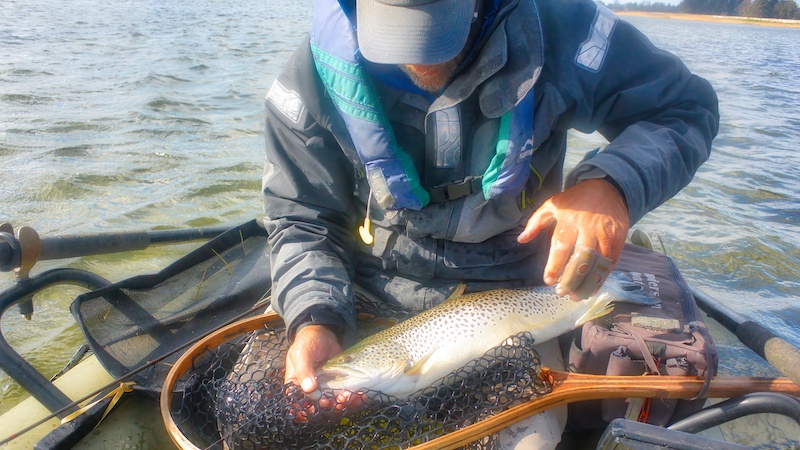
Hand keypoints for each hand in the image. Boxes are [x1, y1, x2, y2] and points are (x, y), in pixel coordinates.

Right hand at [284, 324, 364, 416]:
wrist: (322, 332)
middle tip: (340, 400)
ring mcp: (324, 387)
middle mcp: (309, 389)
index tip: (320, 408)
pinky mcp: (337, 383)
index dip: (308, 410)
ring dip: (342, 403)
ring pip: (332, 402)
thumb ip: (304, 370)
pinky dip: (351, 397)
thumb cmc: (307, 342)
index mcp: (296, 385)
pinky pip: (342, 394)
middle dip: (330, 406)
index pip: (299, 403)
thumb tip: (310, 388)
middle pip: (318, 405)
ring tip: (351, 397)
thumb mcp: (302, 354)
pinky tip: (359, 395)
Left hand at [517, 178, 629, 299]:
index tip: (548, 280)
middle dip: (571, 279)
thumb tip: (521, 240)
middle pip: (581, 259)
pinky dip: (601, 278)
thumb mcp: (552, 205)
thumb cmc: (575, 200)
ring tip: (575, 296)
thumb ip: (536, 222)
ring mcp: (605, 235)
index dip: (555, 265)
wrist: (609, 189)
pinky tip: (591, 289)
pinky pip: (610, 263)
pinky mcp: (618, 240)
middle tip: (562, 292)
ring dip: (587, 283)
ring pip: (597, 264)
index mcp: (569, 221)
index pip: (561, 246)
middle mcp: (588, 229)